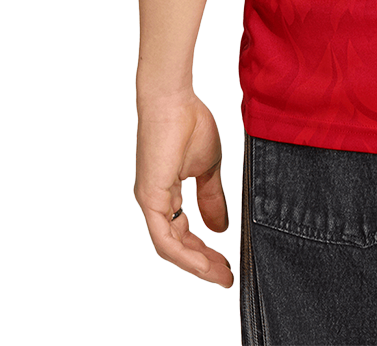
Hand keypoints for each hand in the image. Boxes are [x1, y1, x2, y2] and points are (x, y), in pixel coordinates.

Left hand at [134, 90, 234, 285]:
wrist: (174, 100)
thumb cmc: (189, 122)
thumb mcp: (208, 167)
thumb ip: (211, 197)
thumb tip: (220, 226)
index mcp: (166, 193)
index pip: (183, 232)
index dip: (203, 250)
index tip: (227, 262)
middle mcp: (155, 202)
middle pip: (177, 245)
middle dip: (202, 263)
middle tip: (226, 275)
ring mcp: (150, 202)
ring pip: (170, 247)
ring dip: (196, 264)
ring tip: (221, 273)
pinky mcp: (149, 198)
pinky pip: (165, 237)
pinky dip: (185, 253)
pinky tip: (203, 262)